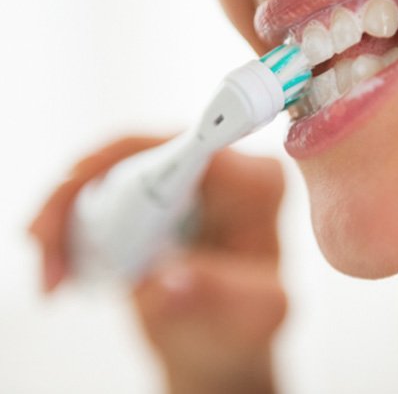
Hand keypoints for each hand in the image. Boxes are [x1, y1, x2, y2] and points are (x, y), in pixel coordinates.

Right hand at [30, 137, 286, 393]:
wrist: (219, 340)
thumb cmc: (243, 326)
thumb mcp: (251, 317)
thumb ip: (218, 295)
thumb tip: (168, 281)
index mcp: (258, 186)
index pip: (194, 147)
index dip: (133, 155)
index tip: (81, 177)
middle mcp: (224, 169)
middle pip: (138, 151)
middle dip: (81, 194)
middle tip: (49, 250)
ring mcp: (187, 176)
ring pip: (108, 169)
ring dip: (66, 216)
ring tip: (55, 274)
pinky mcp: (157, 190)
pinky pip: (101, 187)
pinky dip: (70, 222)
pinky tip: (59, 262)